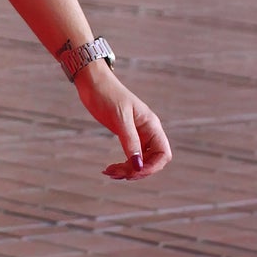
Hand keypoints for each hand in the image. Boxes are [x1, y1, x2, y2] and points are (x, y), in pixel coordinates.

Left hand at [73, 62, 171, 180]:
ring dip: (127, 171)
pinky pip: (131, 157)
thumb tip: (138, 165)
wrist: (93, 83)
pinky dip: (122, 165)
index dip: (152, 167)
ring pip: (140, 162)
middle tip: (115, 173)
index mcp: (151, 125)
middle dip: (136, 171)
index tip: (132, 172)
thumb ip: (130, 141)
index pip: (163, 154)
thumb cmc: (107, 95)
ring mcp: (138, 135)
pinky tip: (109, 169)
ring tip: (108, 172)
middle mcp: (148, 132)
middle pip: (152, 161)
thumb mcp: (119, 119)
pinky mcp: (126, 136)